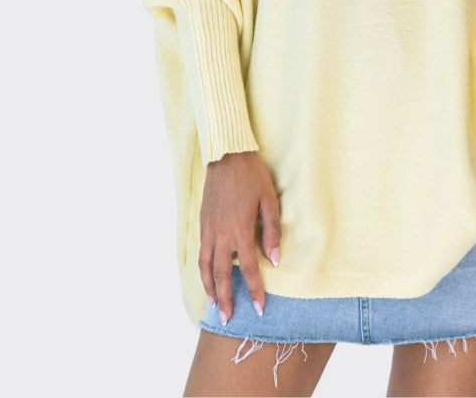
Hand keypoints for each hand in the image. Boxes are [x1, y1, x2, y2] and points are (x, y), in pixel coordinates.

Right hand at [198, 150, 281, 325]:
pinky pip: (201, 253)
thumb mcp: (269, 200)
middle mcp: (222, 234)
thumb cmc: (252, 176)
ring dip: (210, 289)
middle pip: (222, 275)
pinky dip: (203, 270)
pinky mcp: (202, 223)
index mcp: (241, 230)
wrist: (227, 156)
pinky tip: (207, 277)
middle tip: (228, 319)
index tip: (259, 308)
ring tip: (215, 305)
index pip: (248, 269)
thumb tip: (274, 259)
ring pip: (206, 267)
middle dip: (226, 299)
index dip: (254, 290)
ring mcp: (209, 229)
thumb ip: (273, 231)